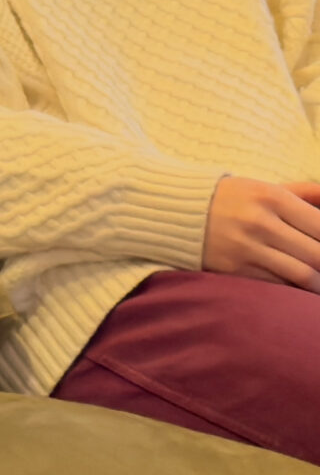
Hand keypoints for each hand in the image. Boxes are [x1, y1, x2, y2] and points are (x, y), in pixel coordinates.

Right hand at [200, 176, 319, 288]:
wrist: (170, 212)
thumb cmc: (227, 199)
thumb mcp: (263, 186)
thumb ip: (303, 192)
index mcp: (272, 196)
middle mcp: (260, 222)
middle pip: (317, 254)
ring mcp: (246, 247)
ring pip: (302, 274)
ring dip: (318, 283)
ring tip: (319, 283)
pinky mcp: (234, 269)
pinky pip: (277, 284)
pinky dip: (294, 288)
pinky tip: (301, 286)